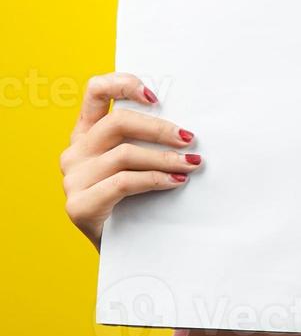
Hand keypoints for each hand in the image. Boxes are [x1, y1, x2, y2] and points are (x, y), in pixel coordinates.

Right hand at [60, 72, 201, 250]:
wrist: (125, 251)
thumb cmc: (139, 202)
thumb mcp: (142, 164)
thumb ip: (149, 141)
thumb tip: (188, 127)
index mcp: (87, 134)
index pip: (95, 91)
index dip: (124, 84)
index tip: (156, 96)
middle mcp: (75, 152)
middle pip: (117, 123)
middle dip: (160, 128)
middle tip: (190, 138)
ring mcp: (73, 179)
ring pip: (124, 153)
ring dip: (164, 157)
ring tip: (192, 164)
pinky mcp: (79, 205)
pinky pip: (123, 182)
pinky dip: (155, 179)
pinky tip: (176, 181)